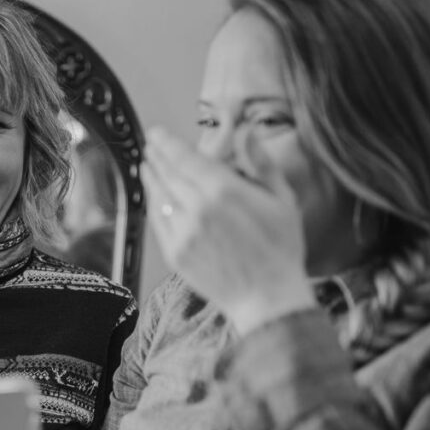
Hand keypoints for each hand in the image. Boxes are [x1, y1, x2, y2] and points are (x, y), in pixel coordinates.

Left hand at [141, 127, 313, 334]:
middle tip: (150, 143)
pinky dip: (153, 204)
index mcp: (225, 191)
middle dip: (156, 155)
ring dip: (151, 177)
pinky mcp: (176, 253)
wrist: (267, 298)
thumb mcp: (282, 199)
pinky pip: (158, 221)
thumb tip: (248, 130)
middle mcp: (198, 209)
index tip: (157, 133)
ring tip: (147, 164)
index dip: (167, 143)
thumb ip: (261, 162)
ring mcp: (183, 232)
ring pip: (159, 196)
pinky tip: (154, 195)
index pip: (185, 158)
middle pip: (168, 173)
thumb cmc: (280, 248)